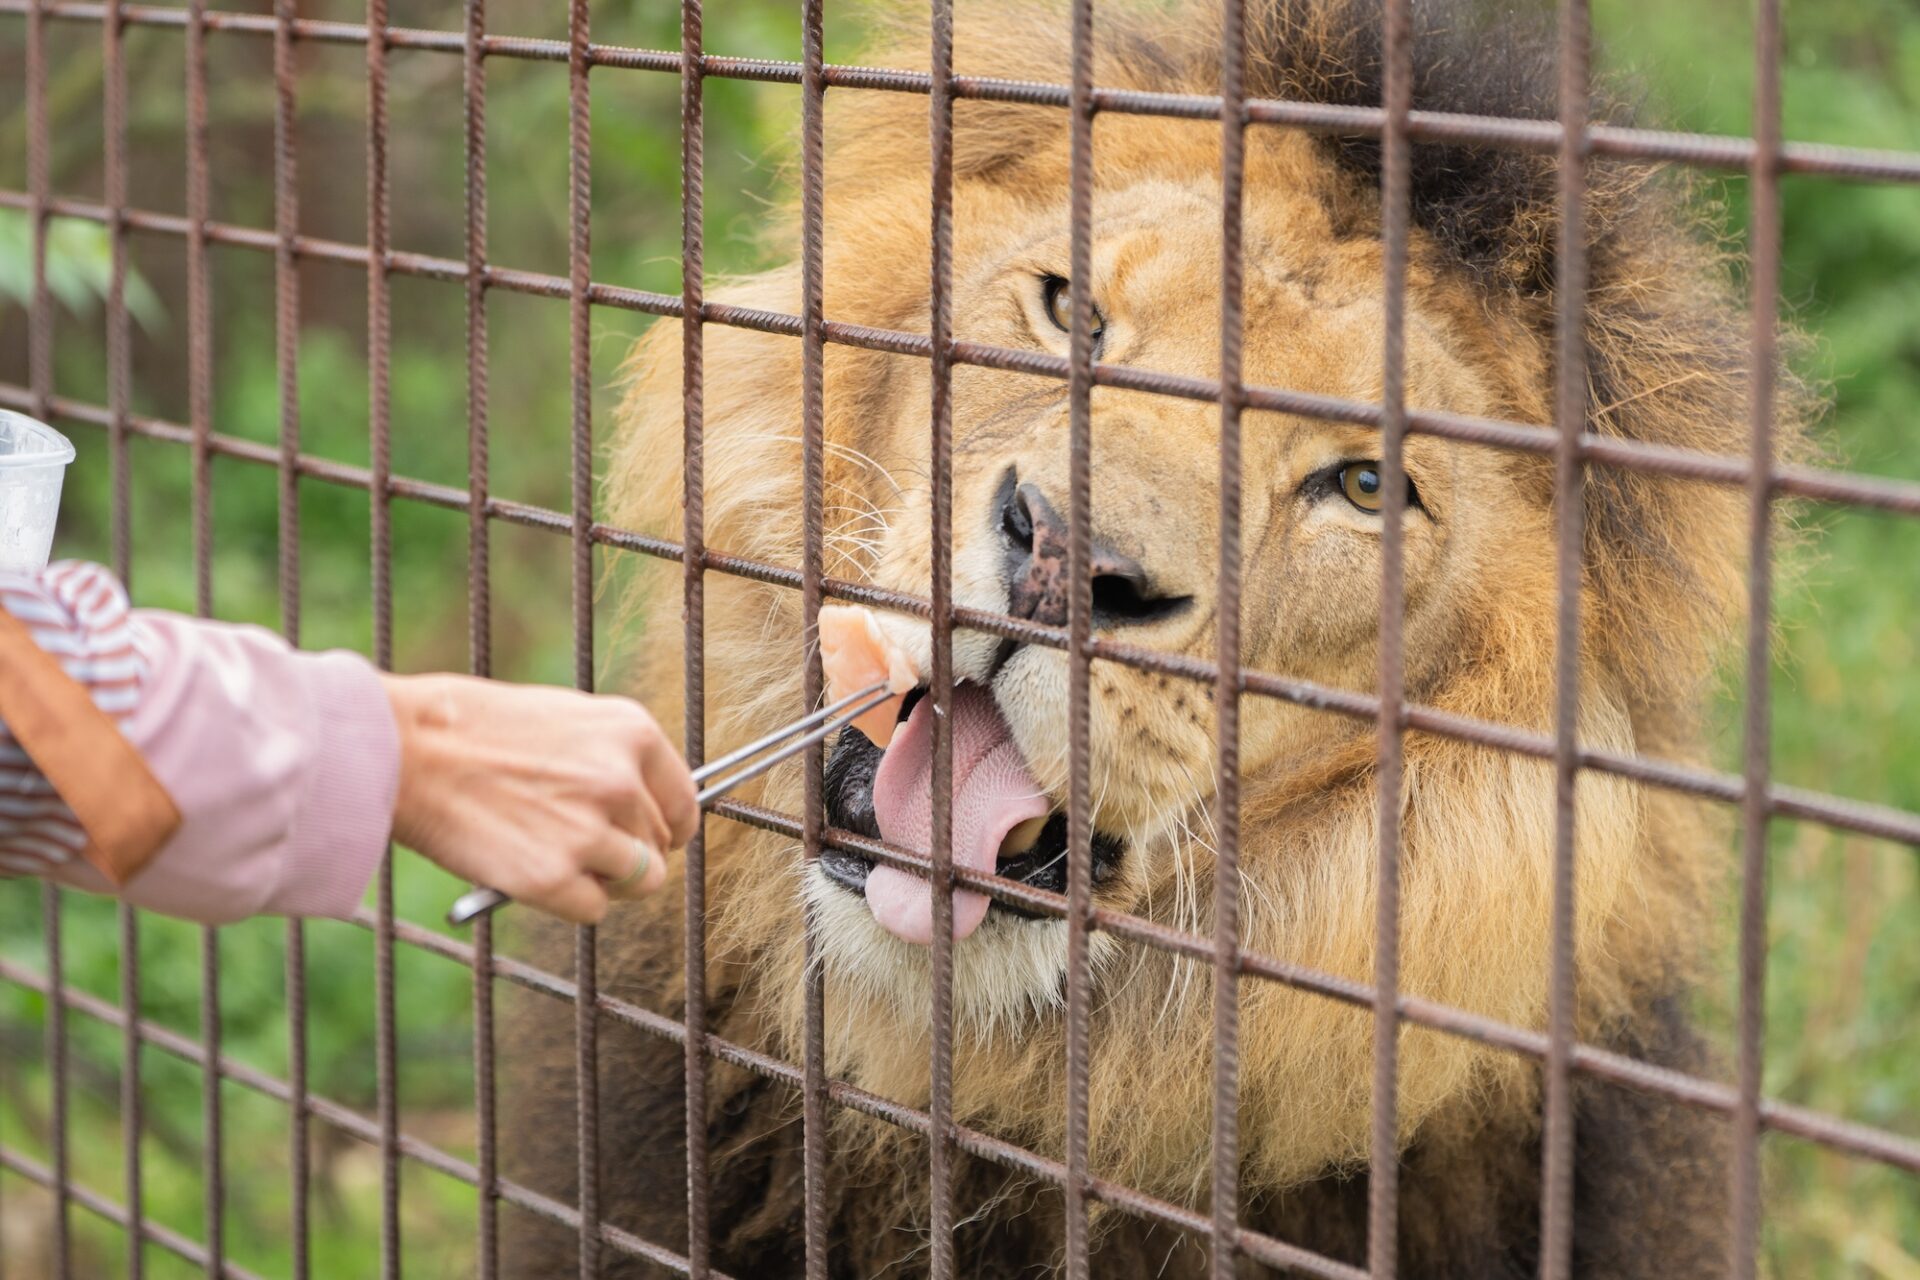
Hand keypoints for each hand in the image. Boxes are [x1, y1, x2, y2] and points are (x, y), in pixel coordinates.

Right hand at [380, 674, 697, 923]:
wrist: (405, 748)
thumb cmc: (473, 729)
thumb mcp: (564, 719)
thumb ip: (612, 758)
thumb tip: (644, 807)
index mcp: (632, 732)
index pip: (685, 801)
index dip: (668, 826)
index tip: (649, 838)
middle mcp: (622, 781)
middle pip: (661, 845)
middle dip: (628, 853)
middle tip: (579, 847)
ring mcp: (590, 831)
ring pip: (641, 881)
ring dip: (607, 881)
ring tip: (559, 860)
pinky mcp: (553, 877)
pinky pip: (594, 910)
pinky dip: (568, 902)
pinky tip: (531, 873)